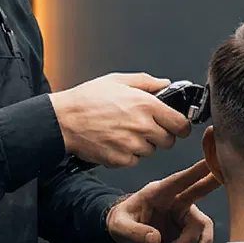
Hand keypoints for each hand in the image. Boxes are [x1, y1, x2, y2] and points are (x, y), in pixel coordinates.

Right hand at [51, 72, 192, 167]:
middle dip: (160, 136)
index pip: (181, 124)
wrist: (62, 120)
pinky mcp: (120, 159)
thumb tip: (166, 84)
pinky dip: (127, 155)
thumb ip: (146, 82)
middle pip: (169, 141)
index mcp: (146, 104)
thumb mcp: (117, 81)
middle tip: (145, 129)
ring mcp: (131, 144)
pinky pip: (134, 161)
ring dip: (143, 145)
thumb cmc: (86, 99)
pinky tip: (115, 143)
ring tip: (124, 133)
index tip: (177, 126)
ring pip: (151, 151)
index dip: (180, 126)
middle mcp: (142, 125)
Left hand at [106, 159, 219, 242]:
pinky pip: (195, 237)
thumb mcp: (120, 226)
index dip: (197, 171)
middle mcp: (175, 199)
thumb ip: (136, 232)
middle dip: (213, 183)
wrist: (123, 231)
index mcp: (159, 192)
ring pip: (200, 224)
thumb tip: (155, 239)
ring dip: (191, 242)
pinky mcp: (184, 226)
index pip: (180, 179)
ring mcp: (182, 212)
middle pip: (199, 190)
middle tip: (230, 178)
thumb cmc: (120, 220)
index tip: (213, 160)